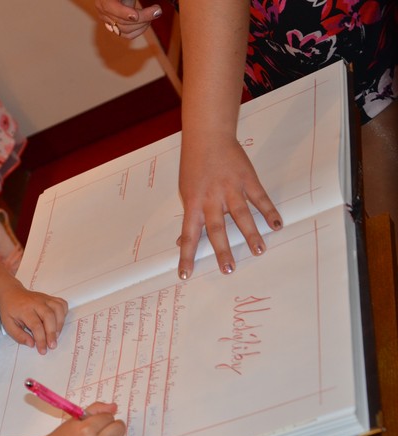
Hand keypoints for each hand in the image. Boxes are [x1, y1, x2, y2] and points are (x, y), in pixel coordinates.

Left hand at [0, 286, 67, 354]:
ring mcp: (45, 299)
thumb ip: (19, 336)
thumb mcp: (8, 325)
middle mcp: (36, 302)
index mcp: (24, 309)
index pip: (36, 325)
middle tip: (52, 345)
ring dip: (60, 324)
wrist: (12, 294)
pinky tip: (58, 323)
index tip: (42, 350)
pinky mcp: (50, 298)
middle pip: (49, 316)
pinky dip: (63, 314)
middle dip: (52, 333)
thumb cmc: (10, 310)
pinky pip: (62, 304)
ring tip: (56, 336)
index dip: (41, 339)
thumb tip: (32, 344)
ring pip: (58, 309)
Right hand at [95, 0, 161, 39]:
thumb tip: (149, 11)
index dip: (124, 13)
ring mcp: (107, 19)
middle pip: (121, 21)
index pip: (110, 8)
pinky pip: (126, 34)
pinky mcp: (113, 26)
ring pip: (124, 30)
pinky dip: (139, 30)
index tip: (137, 15)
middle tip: (157, 10)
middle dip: (143, 17)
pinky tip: (147, 22)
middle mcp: (102, 10)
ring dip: (142, 24)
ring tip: (153, 14)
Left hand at [177, 132, 281, 278]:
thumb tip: (182, 242)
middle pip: (217, 228)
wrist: (207, 137)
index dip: (187, 255)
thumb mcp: (186, 192)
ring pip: (241, 215)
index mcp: (194, 204)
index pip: (188, 235)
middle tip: (228, 269)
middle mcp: (211, 198)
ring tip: (259, 251)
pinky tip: (277, 224)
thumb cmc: (194, 167)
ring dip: (251, 234)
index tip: (186, 274)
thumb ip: (190, 217)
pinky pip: (259, 198)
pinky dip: (269, 211)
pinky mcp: (247, 179)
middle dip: (222, 250)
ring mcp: (230, 188)